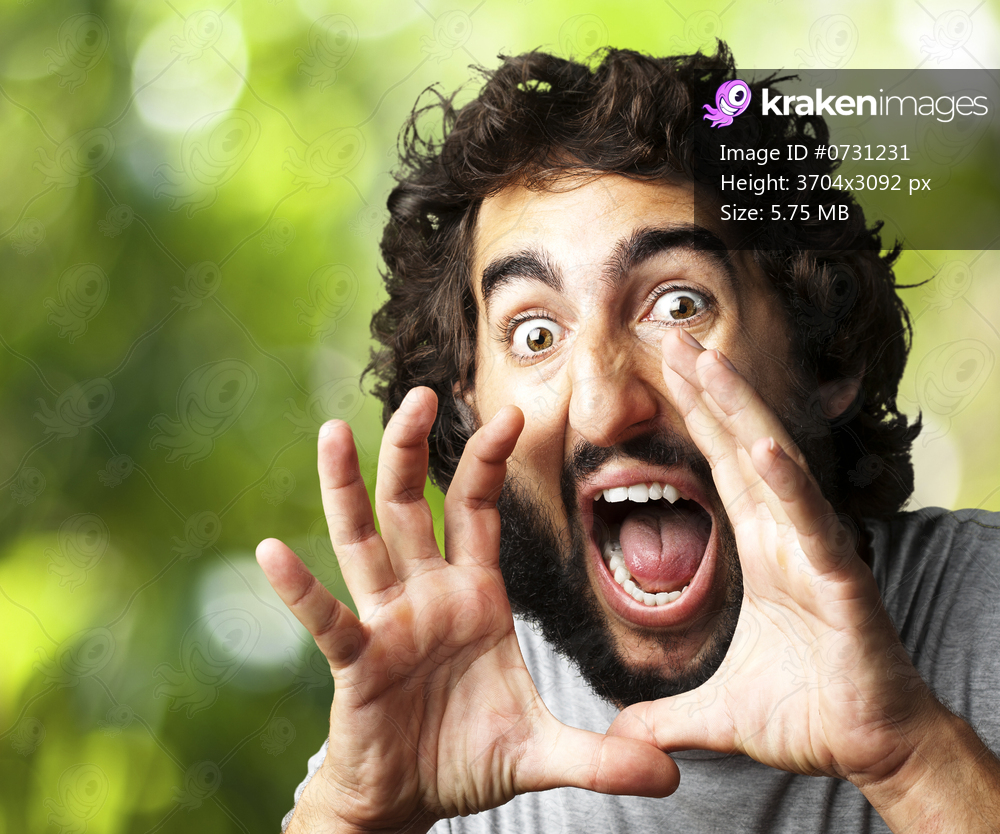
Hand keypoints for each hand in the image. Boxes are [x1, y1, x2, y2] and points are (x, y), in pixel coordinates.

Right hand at [258, 387, 678, 832]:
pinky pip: (328, 618)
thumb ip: (603, 757)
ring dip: (347, 487)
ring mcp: (387, 622)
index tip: (510, 412)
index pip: (478, 510)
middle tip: (422, 394)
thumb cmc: (467, 759)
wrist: (409, 802)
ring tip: (333, 432)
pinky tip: (272, 551)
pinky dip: (300, 588)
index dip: (490, 461)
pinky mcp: (355, 662)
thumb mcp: (542, 754)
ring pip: (363, 540)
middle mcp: (426, 595)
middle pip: (413, 504)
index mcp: (474, 596)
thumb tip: (672, 778)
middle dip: (416, 450)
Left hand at [607, 329, 939, 786]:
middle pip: (742, 445)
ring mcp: (814, 553)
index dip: (696, 414)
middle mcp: (786, 535)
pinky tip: (765, 447)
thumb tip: (618, 737)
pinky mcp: (841, 585)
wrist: (870, 748)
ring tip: (708, 360)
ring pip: (774, 468)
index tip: (667, 367)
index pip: (722, 462)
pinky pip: (811, 526)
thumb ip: (665, 714)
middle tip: (673, 333)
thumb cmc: (805, 713)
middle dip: (709, 388)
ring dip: (741, 412)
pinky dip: (788, 486)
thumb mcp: (716, 712)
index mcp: (761, 546)